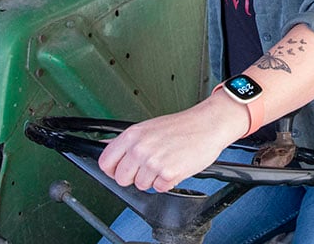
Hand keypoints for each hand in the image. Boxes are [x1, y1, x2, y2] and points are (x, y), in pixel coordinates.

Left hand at [98, 96, 247, 191]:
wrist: (208, 124)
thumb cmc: (182, 126)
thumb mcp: (149, 127)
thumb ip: (127, 141)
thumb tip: (107, 147)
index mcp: (132, 135)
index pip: (105, 162)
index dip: (113, 169)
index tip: (120, 169)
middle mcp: (140, 149)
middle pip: (121, 179)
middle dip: (134, 177)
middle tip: (148, 166)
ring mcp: (153, 162)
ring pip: (141, 185)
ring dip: (153, 179)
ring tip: (166, 162)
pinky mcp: (168, 174)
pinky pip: (160, 188)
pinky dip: (168, 182)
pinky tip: (175, 166)